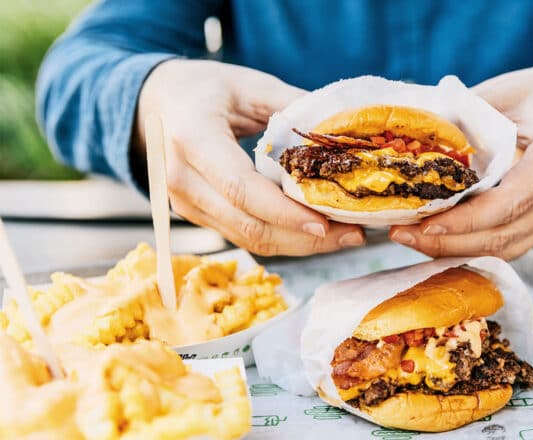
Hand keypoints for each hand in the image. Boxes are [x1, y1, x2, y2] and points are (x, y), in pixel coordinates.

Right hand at [134, 60, 364, 255]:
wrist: (155, 103)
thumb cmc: (206, 89)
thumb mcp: (251, 85)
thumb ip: (295, 108)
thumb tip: (345, 135)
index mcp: (192, 137)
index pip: (241, 188)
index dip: (284, 212)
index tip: (327, 222)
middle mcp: (181, 179)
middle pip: (248, 224)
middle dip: (304, 237)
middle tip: (354, 235)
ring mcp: (184, 204)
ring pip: (248, 239)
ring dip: (299, 244)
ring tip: (345, 237)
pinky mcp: (196, 216)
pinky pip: (244, 236)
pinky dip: (283, 238)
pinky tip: (317, 232)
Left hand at [390, 65, 532, 259]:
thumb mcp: (499, 93)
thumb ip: (463, 121)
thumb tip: (412, 147)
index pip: (512, 199)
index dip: (468, 219)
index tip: (426, 224)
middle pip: (506, 232)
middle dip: (450, 240)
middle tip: (402, 234)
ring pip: (506, 247)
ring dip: (456, 249)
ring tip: (411, 239)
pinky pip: (510, 245)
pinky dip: (471, 246)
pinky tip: (436, 240)